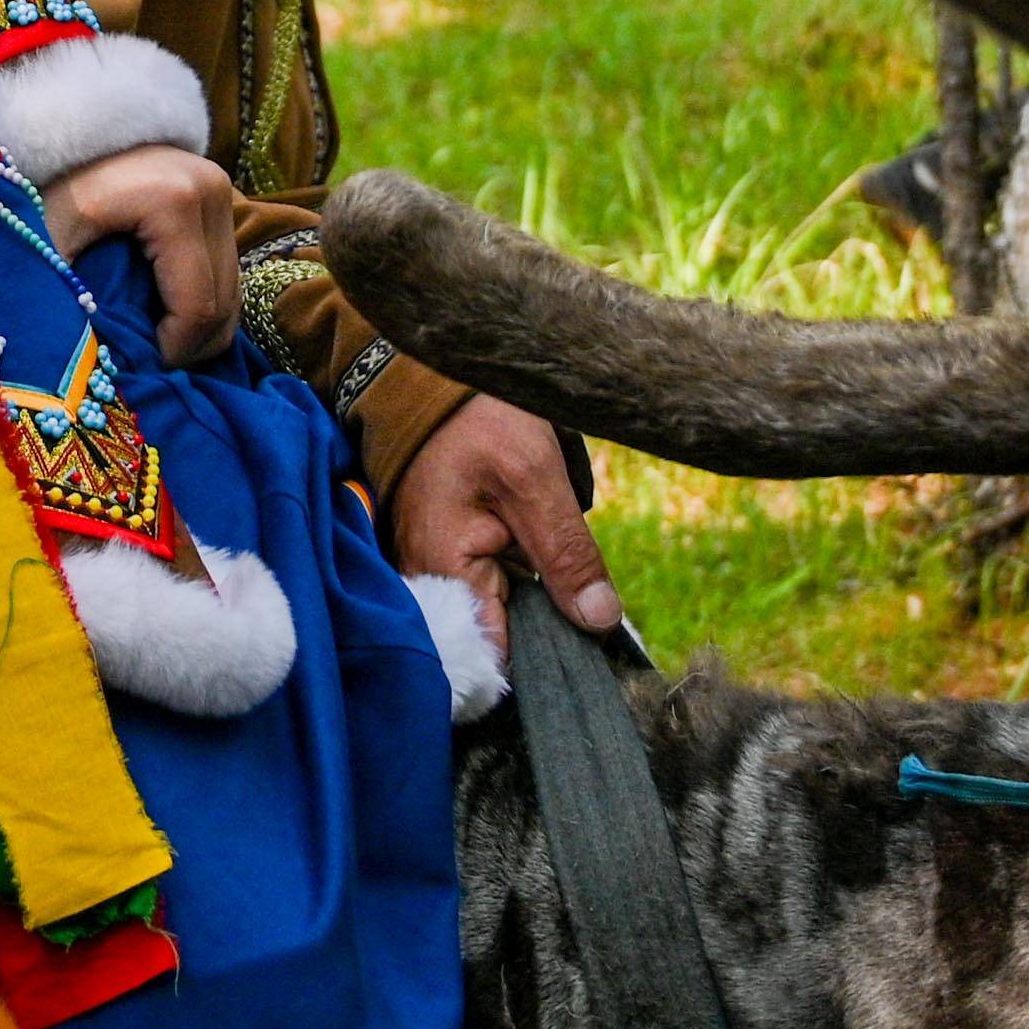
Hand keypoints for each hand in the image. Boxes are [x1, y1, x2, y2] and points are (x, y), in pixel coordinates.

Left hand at [43, 141, 241, 364]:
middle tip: (149, 364)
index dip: (171, 349)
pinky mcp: (222, 199)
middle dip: (189, 347)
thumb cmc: (50, 181)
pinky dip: (204, 304)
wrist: (67, 120)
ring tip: (156, 344)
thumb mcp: (49, 237)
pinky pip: (227, 273)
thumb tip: (94, 369)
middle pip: (223, 304)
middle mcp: (212, 194)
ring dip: (200, 330)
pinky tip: (167, 317)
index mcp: (174, 203)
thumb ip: (68, 296)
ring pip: (232, 293)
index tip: (137, 365)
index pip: (196, 306)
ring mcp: (223, 194)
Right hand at [384, 391, 619, 653]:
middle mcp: (428, 579)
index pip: (493, 656)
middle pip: (497, 635)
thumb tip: (600, 622)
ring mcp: (434, 565)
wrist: (430, 371)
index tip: (589, 650)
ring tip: (566, 573)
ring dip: (536, 600)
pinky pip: (489, 582)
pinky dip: (521, 576)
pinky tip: (543, 557)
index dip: (544, 658)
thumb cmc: (477, 419)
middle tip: (590, 606)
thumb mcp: (536, 479)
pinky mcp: (445, 549)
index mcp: (444, 571)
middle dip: (546, 625)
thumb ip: (567, 555)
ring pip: (499, 608)